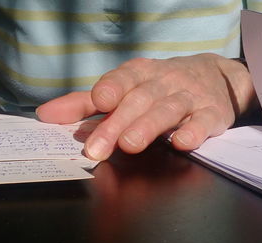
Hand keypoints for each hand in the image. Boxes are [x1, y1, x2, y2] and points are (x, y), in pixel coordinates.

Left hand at [37, 53, 254, 160]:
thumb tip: (46, 115)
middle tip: (98, 148)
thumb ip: (85, 104)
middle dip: (118, 123)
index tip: (99, 101)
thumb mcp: (124, 88)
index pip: (123, 79)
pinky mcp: (212, 114)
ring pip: (169, 109)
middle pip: (140, 99)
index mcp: (140, 74)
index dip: (112, 88)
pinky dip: (193, 131)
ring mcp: (190, 97)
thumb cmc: (160, 85)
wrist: (216, 77)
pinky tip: (182, 142)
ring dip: (149, 125)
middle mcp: (164, 82)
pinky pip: (204, 121)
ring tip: (131, 144)